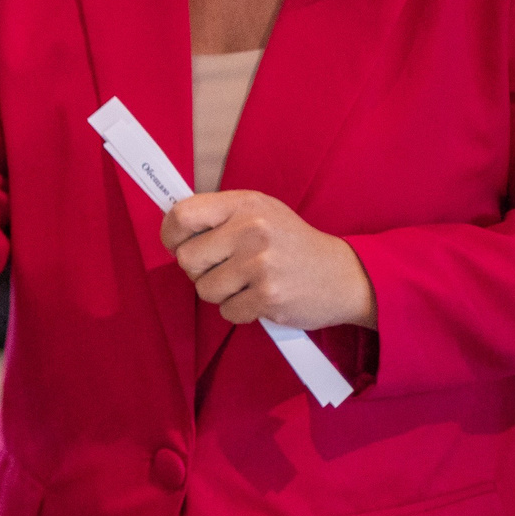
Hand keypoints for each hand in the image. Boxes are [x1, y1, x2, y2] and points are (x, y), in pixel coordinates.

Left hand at [160, 190, 375, 328]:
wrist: (343, 275)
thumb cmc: (291, 244)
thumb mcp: (260, 213)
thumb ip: (219, 217)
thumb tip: (172, 229)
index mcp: (245, 204)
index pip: (183, 215)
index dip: (171, 234)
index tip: (177, 244)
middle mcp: (252, 229)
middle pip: (187, 258)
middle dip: (198, 270)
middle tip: (223, 268)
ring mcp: (260, 264)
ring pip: (204, 288)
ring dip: (220, 292)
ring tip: (247, 282)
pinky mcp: (268, 296)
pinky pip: (226, 311)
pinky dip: (239, 310)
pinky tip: (260, 297)